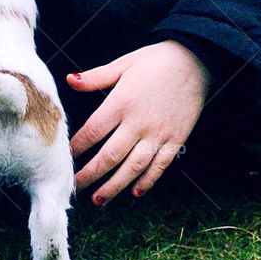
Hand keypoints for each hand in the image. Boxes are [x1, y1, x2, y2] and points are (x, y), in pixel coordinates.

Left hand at [68, 40, 211, 202]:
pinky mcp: (176, 139)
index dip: (77, 148)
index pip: (92, 132)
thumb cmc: (155, 60)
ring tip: (99, 199)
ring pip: (133, 167)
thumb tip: (69, 80)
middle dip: (90, 175)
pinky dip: (148, 181)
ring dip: (115, 186)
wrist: (195, 59)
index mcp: (121, 103)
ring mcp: (158, 133)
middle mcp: (138, 122)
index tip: (66, 158)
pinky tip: (135, 191)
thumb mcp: (123, 64)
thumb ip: (95, 77)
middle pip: (109, 156)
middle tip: (74, 187)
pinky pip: (160, 165)